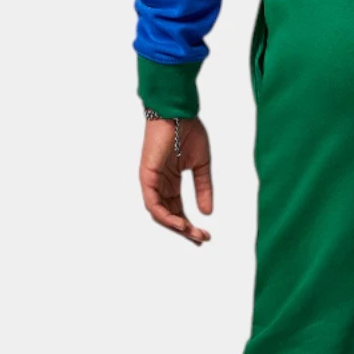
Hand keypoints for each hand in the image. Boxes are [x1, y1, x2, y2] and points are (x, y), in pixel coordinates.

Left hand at [139, 117, 213, 244]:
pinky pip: (152, 204)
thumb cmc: (188, 132)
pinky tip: (179, 224)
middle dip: (185, 230)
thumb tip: (207, 212)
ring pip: (160, 214)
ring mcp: (151, 181)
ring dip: (176, 226)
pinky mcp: (146, 176)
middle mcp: (159, 184)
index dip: (190, 225)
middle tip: (201, 239)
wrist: (178, 113)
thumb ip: (204, 189)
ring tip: (192, 234)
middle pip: (169, 216)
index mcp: (171, 182)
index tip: (204, 235)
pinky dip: (165, 216)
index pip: (178, 210)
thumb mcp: (201, 166)